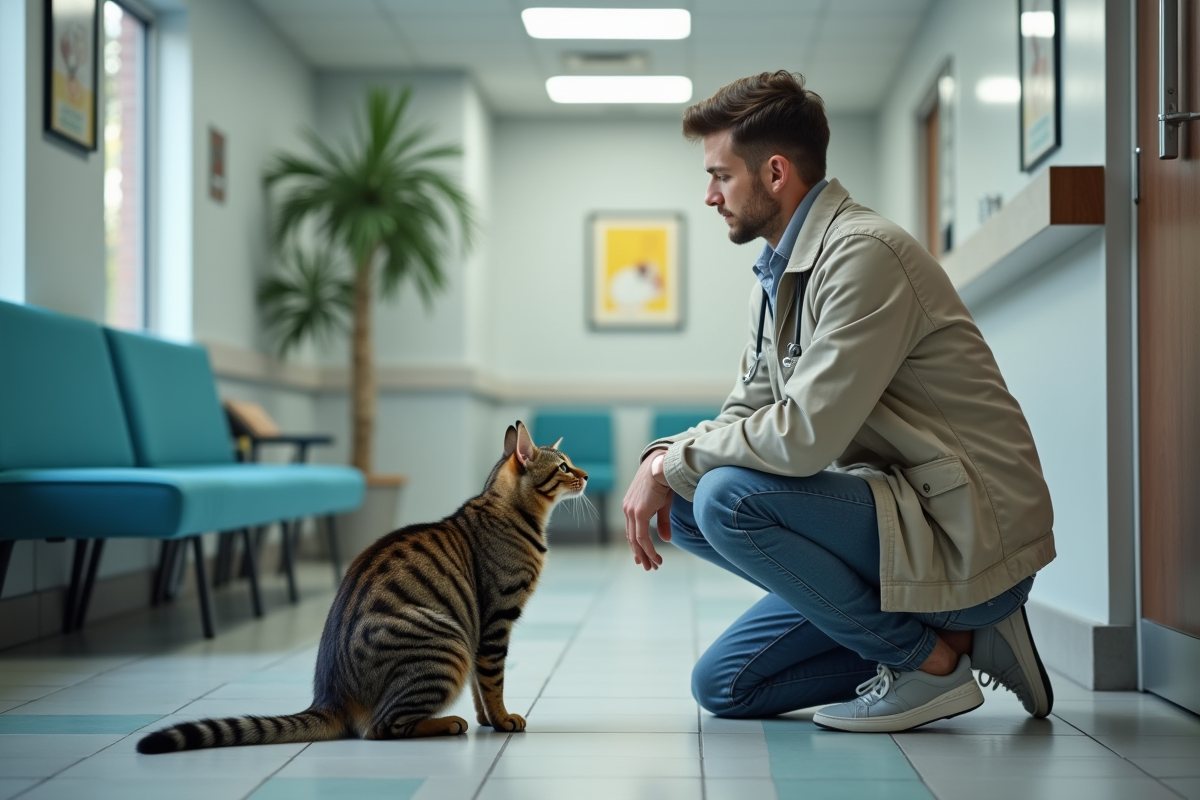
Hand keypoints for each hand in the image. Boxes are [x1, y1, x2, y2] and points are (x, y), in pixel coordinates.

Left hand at [622, 449, 673, 570]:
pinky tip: (655, 557)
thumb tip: (665, 539)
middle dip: (641, 554)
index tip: (641, 557)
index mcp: (630, 506)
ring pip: (636, 540)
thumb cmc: (664, 481)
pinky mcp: (638, 513)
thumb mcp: (662, 504)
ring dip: (645, 555)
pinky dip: (648, 549)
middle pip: (632, 538)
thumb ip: (662, 523)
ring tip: (653, 566)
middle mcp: (628, 509)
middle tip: (648, 566)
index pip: (631, 530)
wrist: (663, 465)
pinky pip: (642, 537)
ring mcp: (631, 511)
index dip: (636, 545)